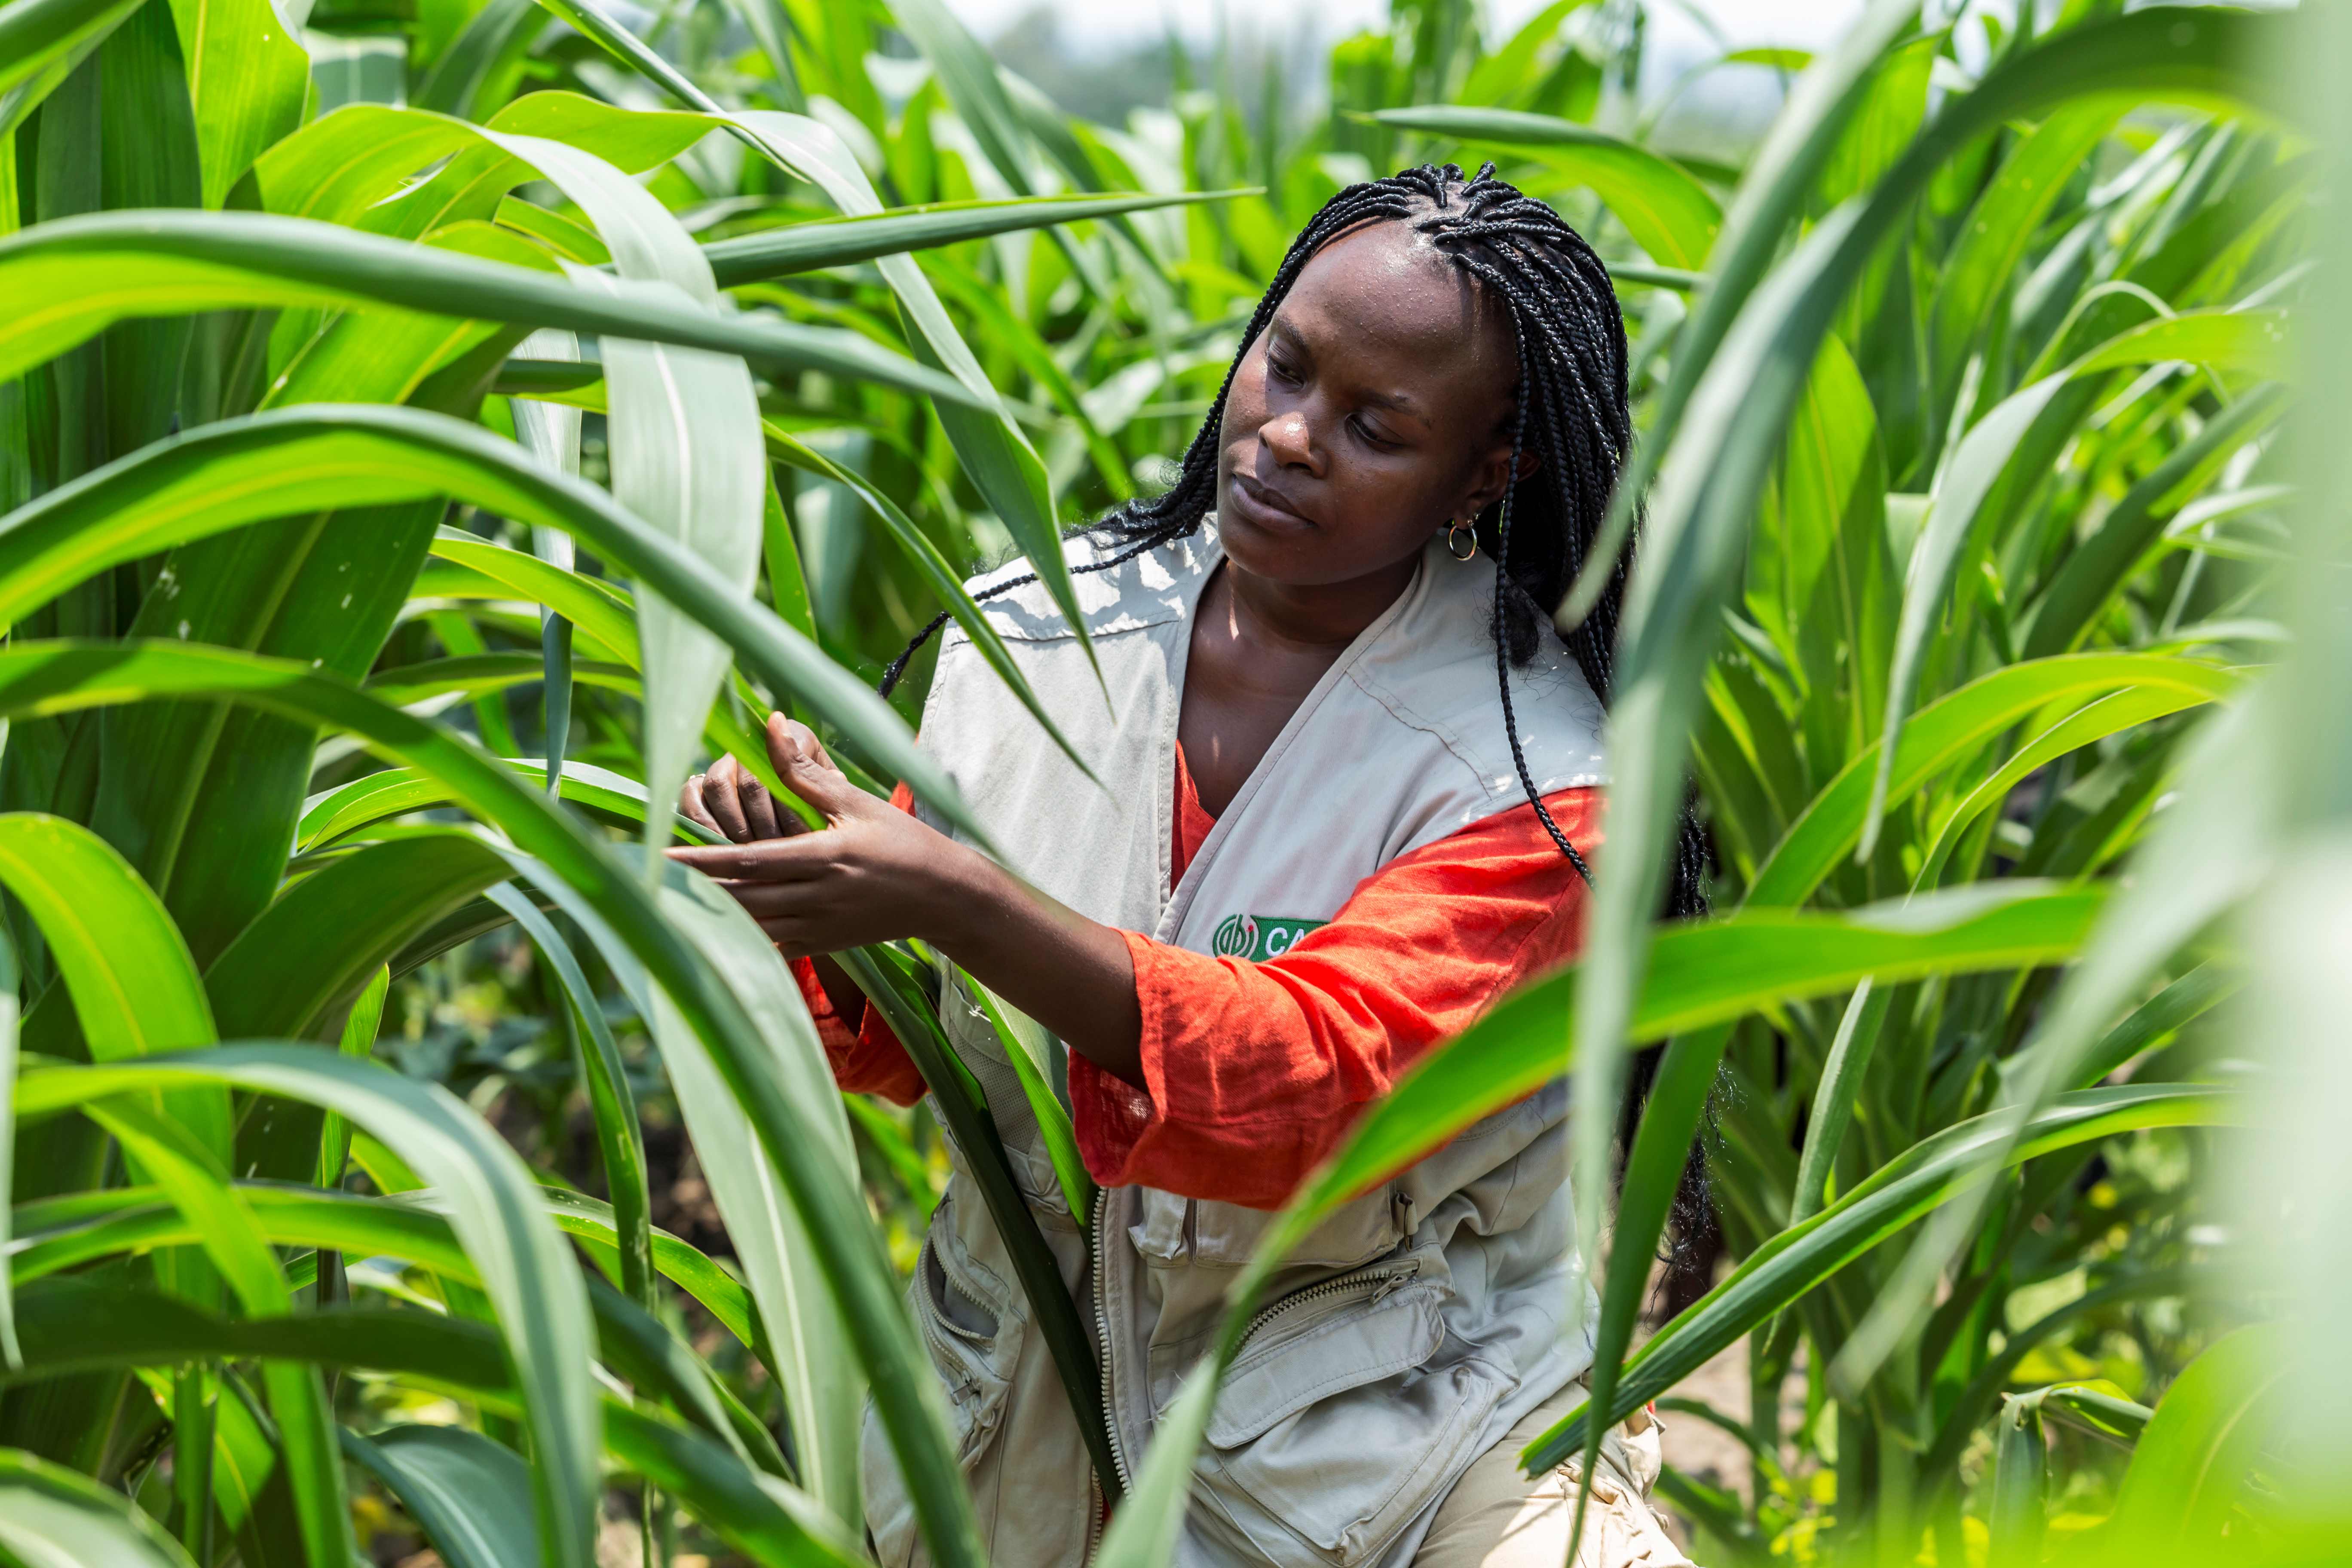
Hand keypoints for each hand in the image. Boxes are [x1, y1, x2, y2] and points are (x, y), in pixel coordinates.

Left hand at [667, 714, 978, 958]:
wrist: (943, 895)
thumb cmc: (900, 841)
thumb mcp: (856, 801)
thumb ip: (806, 769)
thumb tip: (772, 722)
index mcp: (825, 857)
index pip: (749, 860)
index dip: (702, 858)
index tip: (661, 852)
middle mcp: (817, 897)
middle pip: (740, 899)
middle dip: (692, 891)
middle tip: (645, 881)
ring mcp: (817, 927)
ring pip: (750, 927)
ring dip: (708, 917)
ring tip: (664, 904)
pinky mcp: (820, 945)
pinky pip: (768, 946)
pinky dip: (737, 940)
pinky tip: (708, 930)